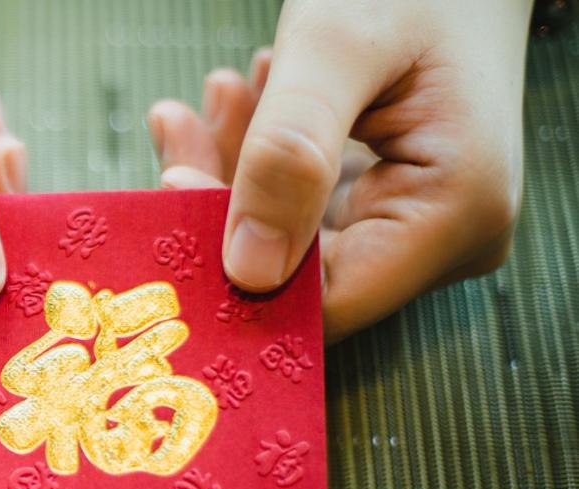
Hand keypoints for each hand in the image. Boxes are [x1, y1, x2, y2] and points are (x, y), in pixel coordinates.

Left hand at [147, 0, 530, 341]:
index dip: (237, 264)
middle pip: (299, 273)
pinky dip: (264, 162)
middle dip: (224, 204)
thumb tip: (247, 271)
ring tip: (222, 93)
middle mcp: (448, 238)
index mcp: (456, 213)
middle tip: (180, 128)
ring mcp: (422, 224)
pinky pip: (308, 210)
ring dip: (236, 172)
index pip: (324, 300)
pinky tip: (245, 100)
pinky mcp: (395, 203)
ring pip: (291, 241)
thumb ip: (290, 151)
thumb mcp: (339, 45)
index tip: (176, 182)